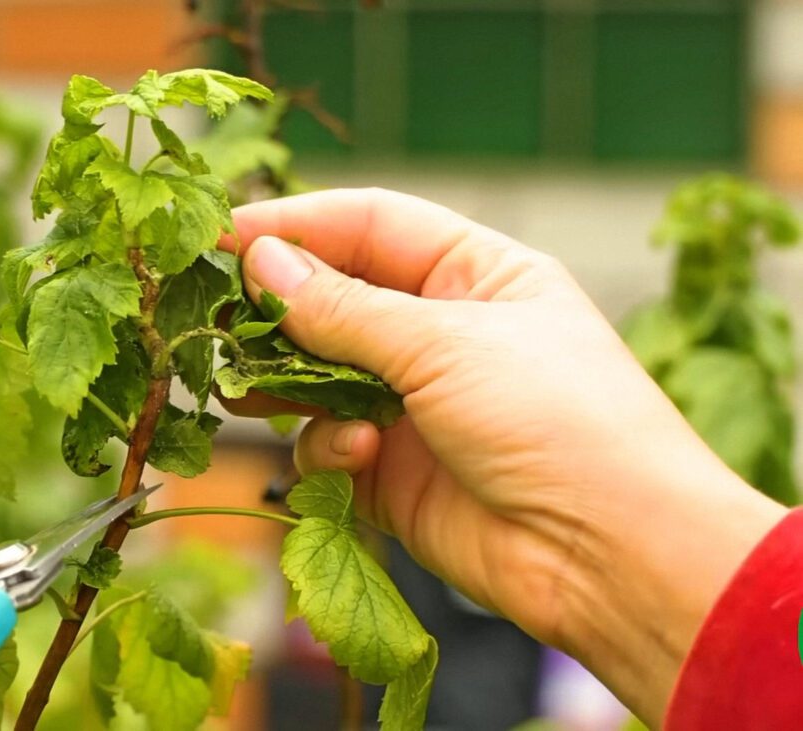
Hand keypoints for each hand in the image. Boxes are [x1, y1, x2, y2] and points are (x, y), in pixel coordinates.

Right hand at [221, 188, 785, 724]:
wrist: (611, 556)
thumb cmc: (563, 421)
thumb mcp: (447, 344)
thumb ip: (342, 307)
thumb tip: (259, 260)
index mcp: (477, 274)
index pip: (371, 225)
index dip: (297, 225)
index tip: (223, 233)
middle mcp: (443, 334)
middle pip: (334, 299)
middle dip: (279, 310)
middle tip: (218, 317)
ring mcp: (416, 405)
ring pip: (318, 376)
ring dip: (287, 380)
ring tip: (247, 383)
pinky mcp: (393, 474)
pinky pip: (329, 445)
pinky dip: (330, 447)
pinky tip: (359, 455)